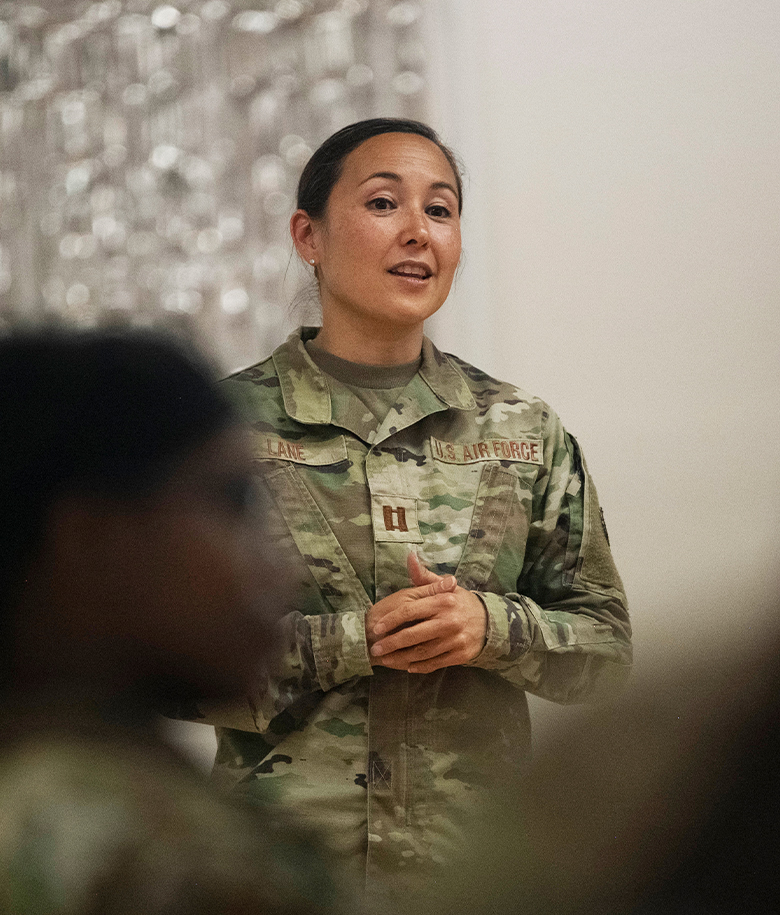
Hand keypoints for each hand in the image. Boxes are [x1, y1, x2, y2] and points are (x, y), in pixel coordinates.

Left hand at [367, 553, 487, 673]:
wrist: (490, 621)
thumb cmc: (460, 602)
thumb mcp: (446, 587)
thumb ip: (424, 576)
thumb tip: (410, 557)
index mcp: (442, 601)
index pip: (409, 611)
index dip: (391, 620)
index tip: (376, 628)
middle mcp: (449, 621)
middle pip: (413, 635)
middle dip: (391, 643)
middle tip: (375, 648)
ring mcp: (455, 640)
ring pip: (422, 652)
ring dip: (401, 657)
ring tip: (385, 659)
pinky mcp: (460, 655)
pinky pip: (435, 663)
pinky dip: (419, 666)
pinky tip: (407, 666)